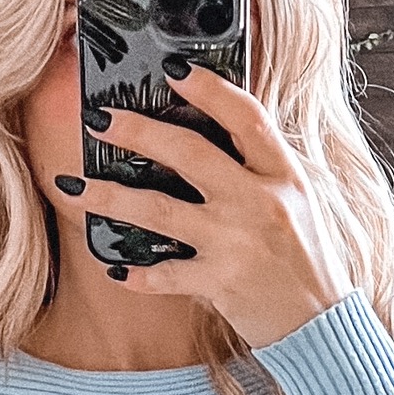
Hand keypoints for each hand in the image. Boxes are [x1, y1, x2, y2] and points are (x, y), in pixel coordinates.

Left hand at [55, 62, 354, 350]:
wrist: (320, 324)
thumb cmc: (307, 259)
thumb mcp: (299, 199)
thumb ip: (262, 166)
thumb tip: (218, 129)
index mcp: (282, 173)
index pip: (245, 115)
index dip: (208, 88)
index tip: (172, 69)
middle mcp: (259, 202)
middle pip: (188, 152)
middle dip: (137, 131)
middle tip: (98, 120)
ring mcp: (236, 243)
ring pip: (159, 210)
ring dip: (109, 197)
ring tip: (73, 187)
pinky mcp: (220, 283)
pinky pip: (165, 275)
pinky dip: (137, 273)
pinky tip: (114, 267)